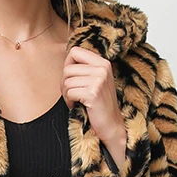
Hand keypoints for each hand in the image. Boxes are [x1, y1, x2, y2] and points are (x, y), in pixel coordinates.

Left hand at [61, 46, 126, 163]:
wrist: (111, 125)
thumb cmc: (99, 105)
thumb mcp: (95, 81)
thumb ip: (84, 69)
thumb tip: (65, 61)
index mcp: (103, 63)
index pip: (75, 51)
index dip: (68, 65)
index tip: (72, 78)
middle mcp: (102, 69)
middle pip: (67, 68)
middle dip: (64, 83)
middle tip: (71, 94)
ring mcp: (99, 80)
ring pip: (67, 81)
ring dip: (66, 94)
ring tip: (75, 100)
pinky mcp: (93, 93)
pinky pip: (70, 92)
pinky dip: (69, 101)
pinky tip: (77, 105)